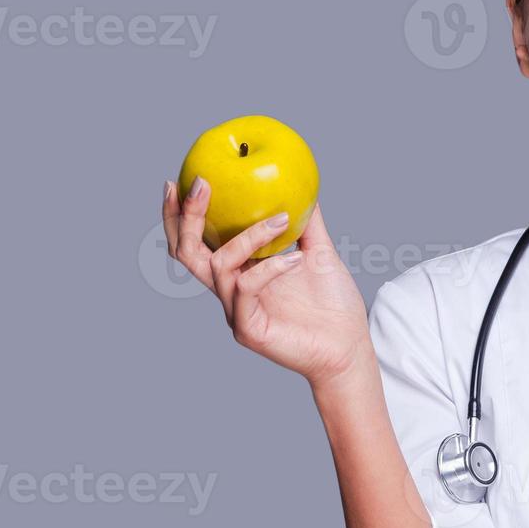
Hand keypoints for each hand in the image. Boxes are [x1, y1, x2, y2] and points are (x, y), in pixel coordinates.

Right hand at [163, 177, 371, 385]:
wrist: (349, 348)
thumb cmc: (333, 305)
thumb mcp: (320, 253)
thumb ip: (309, 223)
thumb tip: (304, 184)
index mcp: (239, 273)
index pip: (196, 242)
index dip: (180, 214)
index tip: (180, 179)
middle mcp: (230, 292)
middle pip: (187, 253)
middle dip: (187, 216)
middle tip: (201, 184)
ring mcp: (236, 312)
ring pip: (219, 265)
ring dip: (248, 236)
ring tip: (282, 219)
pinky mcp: (248, 331)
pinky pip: (246, 289)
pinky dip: (269, 268)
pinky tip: (296, 259)